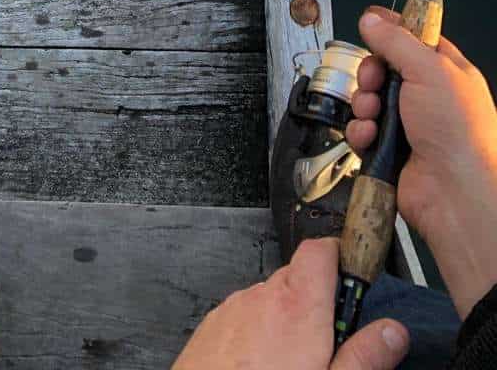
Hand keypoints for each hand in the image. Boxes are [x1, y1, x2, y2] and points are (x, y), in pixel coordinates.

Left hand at [173, 238, 408, 369]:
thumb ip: (363, 357)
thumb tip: (393, 333)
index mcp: (299, 306)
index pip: (322, 250)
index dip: (340, 259)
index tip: (355, 285)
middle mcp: (264, 297)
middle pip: (299, 277)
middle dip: (318, 303)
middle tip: (329, 344)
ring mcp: (235, 308)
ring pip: (271, 300)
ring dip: (286, 321)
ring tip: (293, 363)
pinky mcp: (214, 326)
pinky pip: (245, 316)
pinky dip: (258, 333)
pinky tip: (262, 368)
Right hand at [346, 8, 496, 318]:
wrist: (456, 193)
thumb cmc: (460, 132)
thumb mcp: (429, 70)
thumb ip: (396, 41)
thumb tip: (372, 19)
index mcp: (447, 72)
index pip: (415, 39)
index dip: (391, 30)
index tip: (370, 23)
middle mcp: (428, 97)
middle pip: (384, 69)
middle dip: (370, 73)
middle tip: (373, 80)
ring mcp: (409, 125)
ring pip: (369, 100)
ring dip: (364, 104)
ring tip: (373, 114)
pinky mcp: (390, 150)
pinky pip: (363, 131)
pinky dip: (361, 132)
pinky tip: (371, 137)